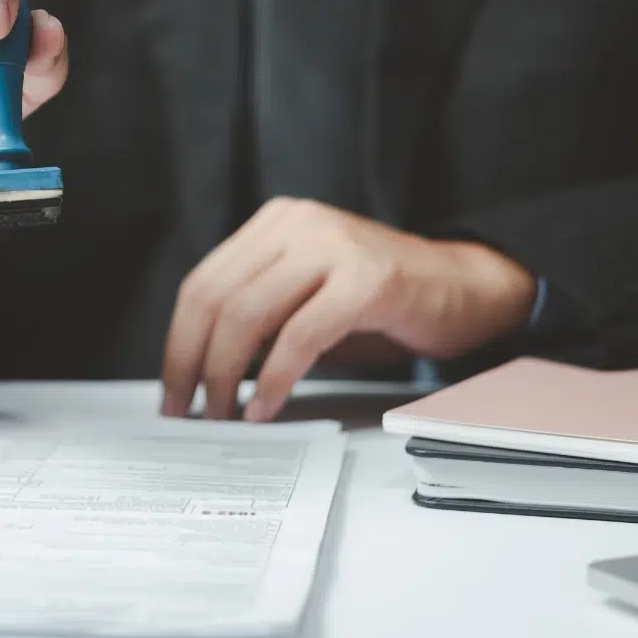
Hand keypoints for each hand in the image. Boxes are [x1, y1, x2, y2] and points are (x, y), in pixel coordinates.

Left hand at [160, 198, 536, 421]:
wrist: (465, 288)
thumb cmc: (380, 303)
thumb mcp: (307, 296)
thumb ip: (259, 315)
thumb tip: (200, 372)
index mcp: (275, 223)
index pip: (203, 283)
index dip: (178, 343)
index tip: (172, 390)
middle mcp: (299, 224)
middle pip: (217, 298)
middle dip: (193, 364)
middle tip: (189, 412)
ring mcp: (333, 246)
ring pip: (249, 315)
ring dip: (226, 376)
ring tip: (224, 415)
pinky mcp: (367, 279)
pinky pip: (300, 335)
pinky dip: (274, 379)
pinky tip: (266, 407)